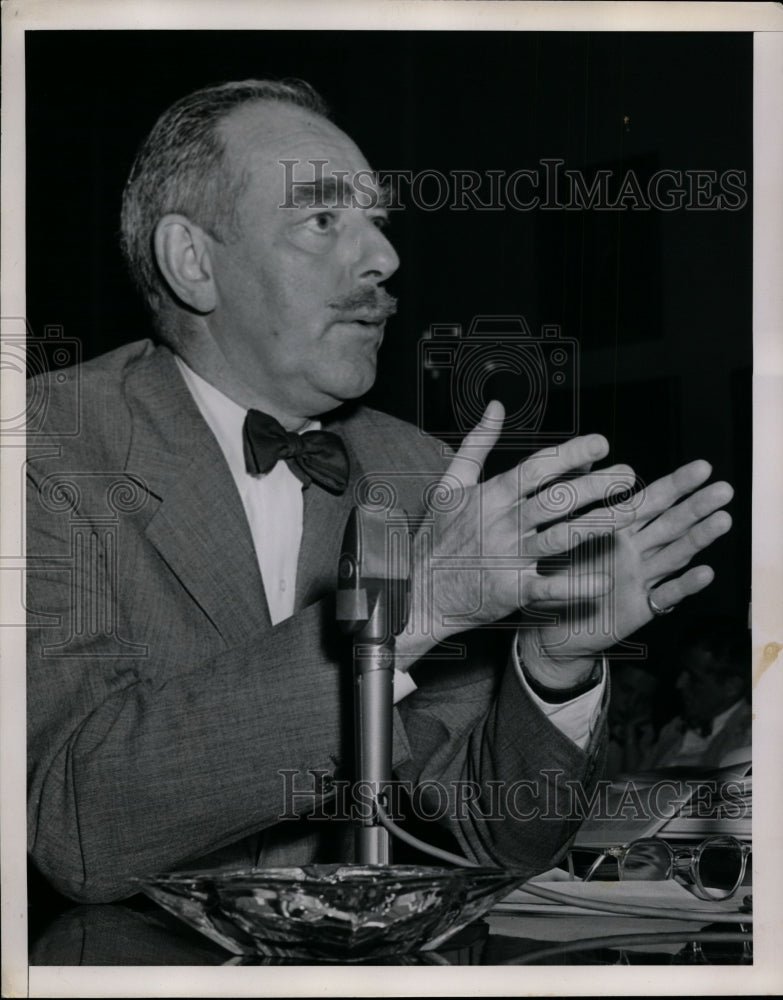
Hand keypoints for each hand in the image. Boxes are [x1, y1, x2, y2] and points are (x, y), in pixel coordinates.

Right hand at [396, 401, 635, 664]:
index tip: (602, 443)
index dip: (572, 454)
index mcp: (492, 496)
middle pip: (558, 499)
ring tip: (632, 511)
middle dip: (598, 486)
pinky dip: (574, 586)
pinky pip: (548, 588)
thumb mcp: (450, 484)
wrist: (418, 590)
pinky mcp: (511, 591)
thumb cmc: (436, 536)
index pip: (538, 468)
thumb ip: (477, 443)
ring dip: (600, 524)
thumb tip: (496, 406)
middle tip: (629, 475)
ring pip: (562, 538)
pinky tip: (603, 579)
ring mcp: (508, 558)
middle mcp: (503, 524)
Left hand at [518, 458, 733, 687]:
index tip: (701, 468)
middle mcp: (635, 551)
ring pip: (675, 554)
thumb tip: (579, 463)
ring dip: (699, 538)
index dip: (676, 485)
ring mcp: (641, 578)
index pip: (651, 502)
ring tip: (723, 519)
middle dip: (697, 506)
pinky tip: (704, 572)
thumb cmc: (556, 577)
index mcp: (618, 529)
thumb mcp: (560, 537)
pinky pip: (664, 595)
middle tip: (724, 488)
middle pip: (671, 524)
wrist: (552, 628)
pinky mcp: (640, 607)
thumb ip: (572, 504)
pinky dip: (684, 585)